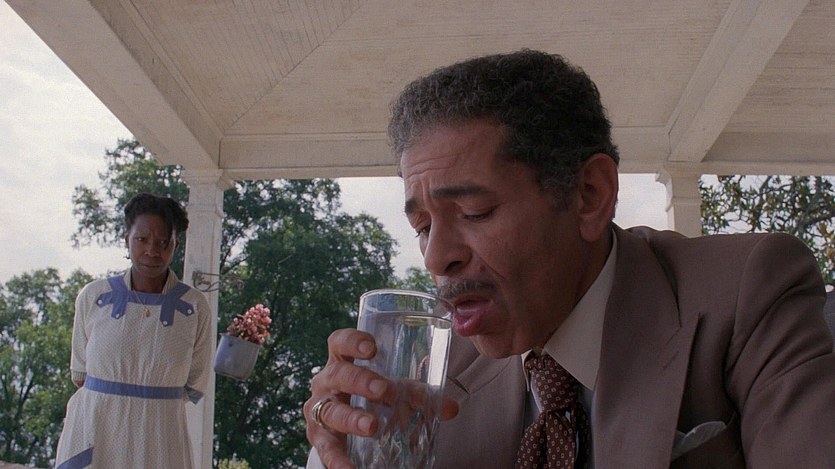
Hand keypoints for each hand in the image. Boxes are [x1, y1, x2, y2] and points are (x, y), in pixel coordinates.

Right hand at [304, 328, 458, 468]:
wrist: (345, 425)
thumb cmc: (370, 397)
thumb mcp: (393, 390)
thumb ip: (419, 396)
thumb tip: (451, 407)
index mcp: (342, 361)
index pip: (339, 342)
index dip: (352, 341)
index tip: (371, 347)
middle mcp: (326, 382)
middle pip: (338, 375)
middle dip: (360, 380)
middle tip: (382, 389)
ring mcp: (320, 409)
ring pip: (331, 410)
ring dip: (351, 418)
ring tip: (371, 427)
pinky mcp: (319, 437)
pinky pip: (326, 449)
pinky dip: (337, 459)